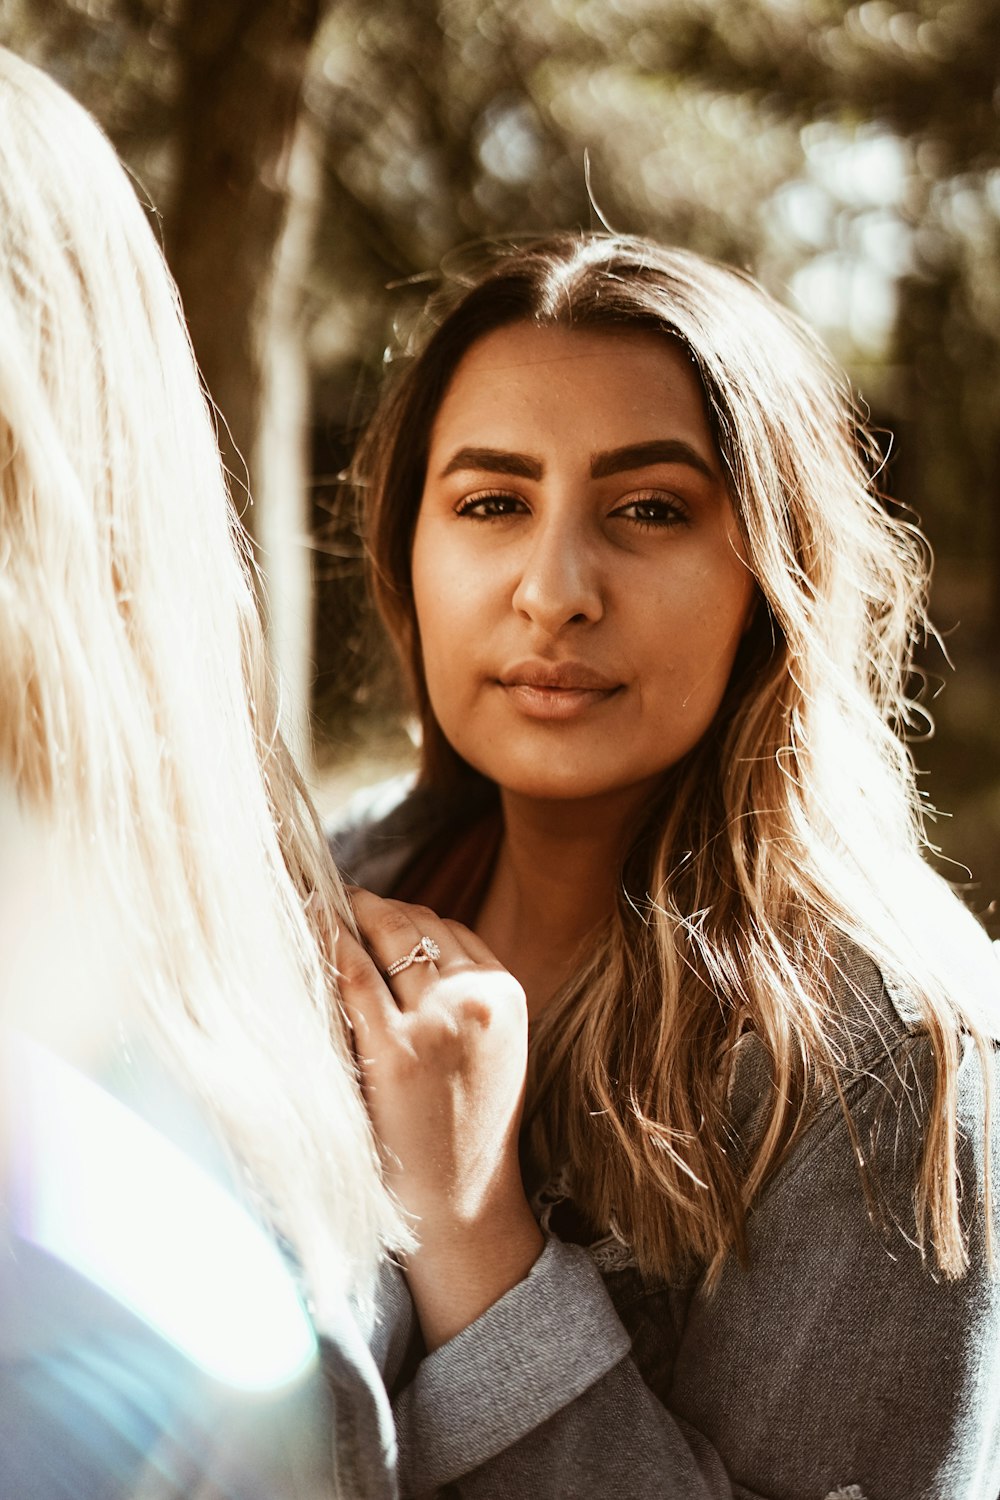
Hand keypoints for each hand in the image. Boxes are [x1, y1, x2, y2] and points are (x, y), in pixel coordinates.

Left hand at [336, 888, 542, 1348]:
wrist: (463, 1207)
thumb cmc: (464, 1130)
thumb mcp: (490, 1050)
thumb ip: (463, 997)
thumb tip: (398, 947)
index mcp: (506, 994)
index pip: (446, 927)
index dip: (401, 915)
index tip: (365, 911)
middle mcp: (477, 998)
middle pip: (414, 921)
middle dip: (370, 906)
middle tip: (331, 897)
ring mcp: (437, 1021)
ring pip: (385, 934)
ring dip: (345, 913)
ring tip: (311, 905)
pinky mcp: (395, 1049)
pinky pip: (352, 972)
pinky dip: (326, 939)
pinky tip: (304, 927)